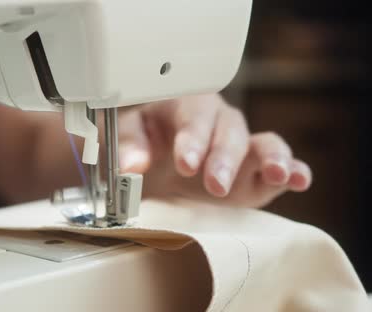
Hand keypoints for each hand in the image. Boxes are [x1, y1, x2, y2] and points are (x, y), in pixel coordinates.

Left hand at [118, 94, 311, 207]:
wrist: (146, 160)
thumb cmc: (136, 140)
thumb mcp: (120, 134)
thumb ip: (127, 145)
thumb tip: (134, 164)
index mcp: (186, 105)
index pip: (195, 119)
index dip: (193, 140)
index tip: (185, 163)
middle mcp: (218, 123)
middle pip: (229, 134)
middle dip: (224, 160)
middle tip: (214, 184)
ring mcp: (239, 148)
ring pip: (262, 144)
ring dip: (272, 159)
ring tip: (278, 174)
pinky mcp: (252, 174)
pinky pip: (276, 169)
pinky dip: (292, 172)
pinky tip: (299, 180)